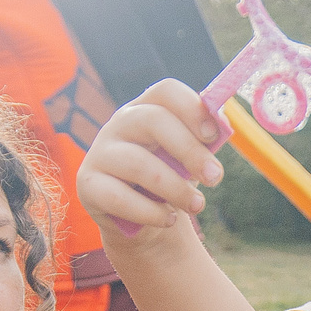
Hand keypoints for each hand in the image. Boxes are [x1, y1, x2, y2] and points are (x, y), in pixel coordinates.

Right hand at [74, 81, 223, 240]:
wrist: (141, 220)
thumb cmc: (169, 178)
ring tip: (196, 205)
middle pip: (153, 120)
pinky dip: (151, 212)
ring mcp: (100, 152)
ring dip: (175, 188)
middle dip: (190, 150)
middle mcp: (119, 123)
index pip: (166, 91)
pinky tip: (169, 219)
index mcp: (147, 108)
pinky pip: (120, 198)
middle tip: (216, 178)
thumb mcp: (188, 157)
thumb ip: (204, 139)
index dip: (192, 108)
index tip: (214, 136)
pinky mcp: (88, 185)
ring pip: (139, 163)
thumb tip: (222, 122)